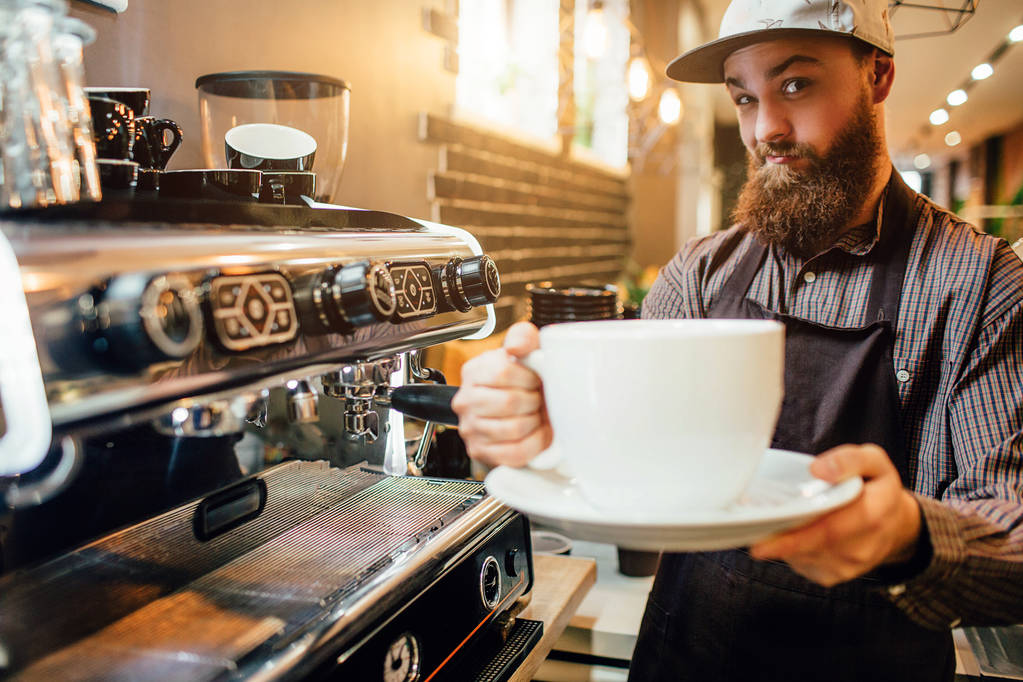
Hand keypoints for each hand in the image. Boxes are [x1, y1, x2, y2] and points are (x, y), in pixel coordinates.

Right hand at [451, 322, 552, 467]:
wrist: (517, 408)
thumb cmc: (522, 380)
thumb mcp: (524, 350)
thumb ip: (523, 337)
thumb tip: (516, 346)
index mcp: (474, 372)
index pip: (502, 373)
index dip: (528, 377)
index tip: (535, 379)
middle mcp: (466, 401)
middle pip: (508, 402)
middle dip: (533, 401)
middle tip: (537, 398)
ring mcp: (470, 428)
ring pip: (513, 429)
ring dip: (535, 422)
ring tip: (536, 414)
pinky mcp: (481, 451)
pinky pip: (515, 452)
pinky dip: (534, 443)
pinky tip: (537, 433)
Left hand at [750, 444, 920, 586]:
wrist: (897, 525)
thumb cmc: (878, 488)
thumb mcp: (873, 461)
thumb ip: (849, 459)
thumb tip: (818, 469)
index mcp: (873, 514)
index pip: (830, 529)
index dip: (794, 537)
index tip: (761, 540)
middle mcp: (862, 546)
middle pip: (810, 546)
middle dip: (776, 540)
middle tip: (747, 529)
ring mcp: (847, 565)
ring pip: (801, 556)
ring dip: (780, 543)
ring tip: (766, 523)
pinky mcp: (833, 575)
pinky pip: (802, 564)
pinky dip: (788, 550)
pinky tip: (785, 533)